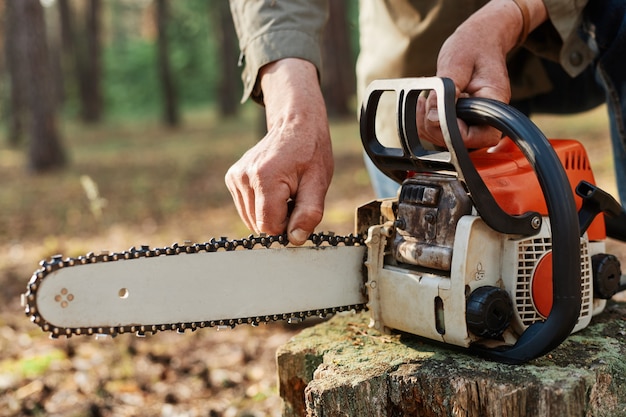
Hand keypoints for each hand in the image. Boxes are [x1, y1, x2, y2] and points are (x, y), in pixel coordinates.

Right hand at [225, 59, 332, 244]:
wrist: (296, 124)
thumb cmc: (311, 152)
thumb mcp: (318, 183)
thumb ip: (308, 213)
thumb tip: (295, 239)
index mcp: (264, 178)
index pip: (269, 226)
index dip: (287, 226)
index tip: (299, 207)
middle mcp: (244, 177)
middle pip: (258, 225)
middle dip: (279, 219)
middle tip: (294, 196)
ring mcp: (235, 177)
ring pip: (251, 219)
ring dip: (269, 213)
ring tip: (284, 191)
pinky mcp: (232, 178)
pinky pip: (246, 208)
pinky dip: (261, 206)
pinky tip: (273, 188)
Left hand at [418, 0, 547, 147]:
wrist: (479, 40)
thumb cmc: (472, 47)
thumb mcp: (457, 62)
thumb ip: (446, 91)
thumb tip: (434, 116)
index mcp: (494, 105)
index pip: (476, 137)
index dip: (451, 130)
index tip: (437, 108)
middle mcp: (486, 119)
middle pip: (458, 144)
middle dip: (435, 126)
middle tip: (429, 101)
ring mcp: (473, 123)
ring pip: (445, 142)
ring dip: (427, 124)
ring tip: (428, 99)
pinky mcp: (461, 122)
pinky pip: (439, 134)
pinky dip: (426, 122)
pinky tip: (427, 103)